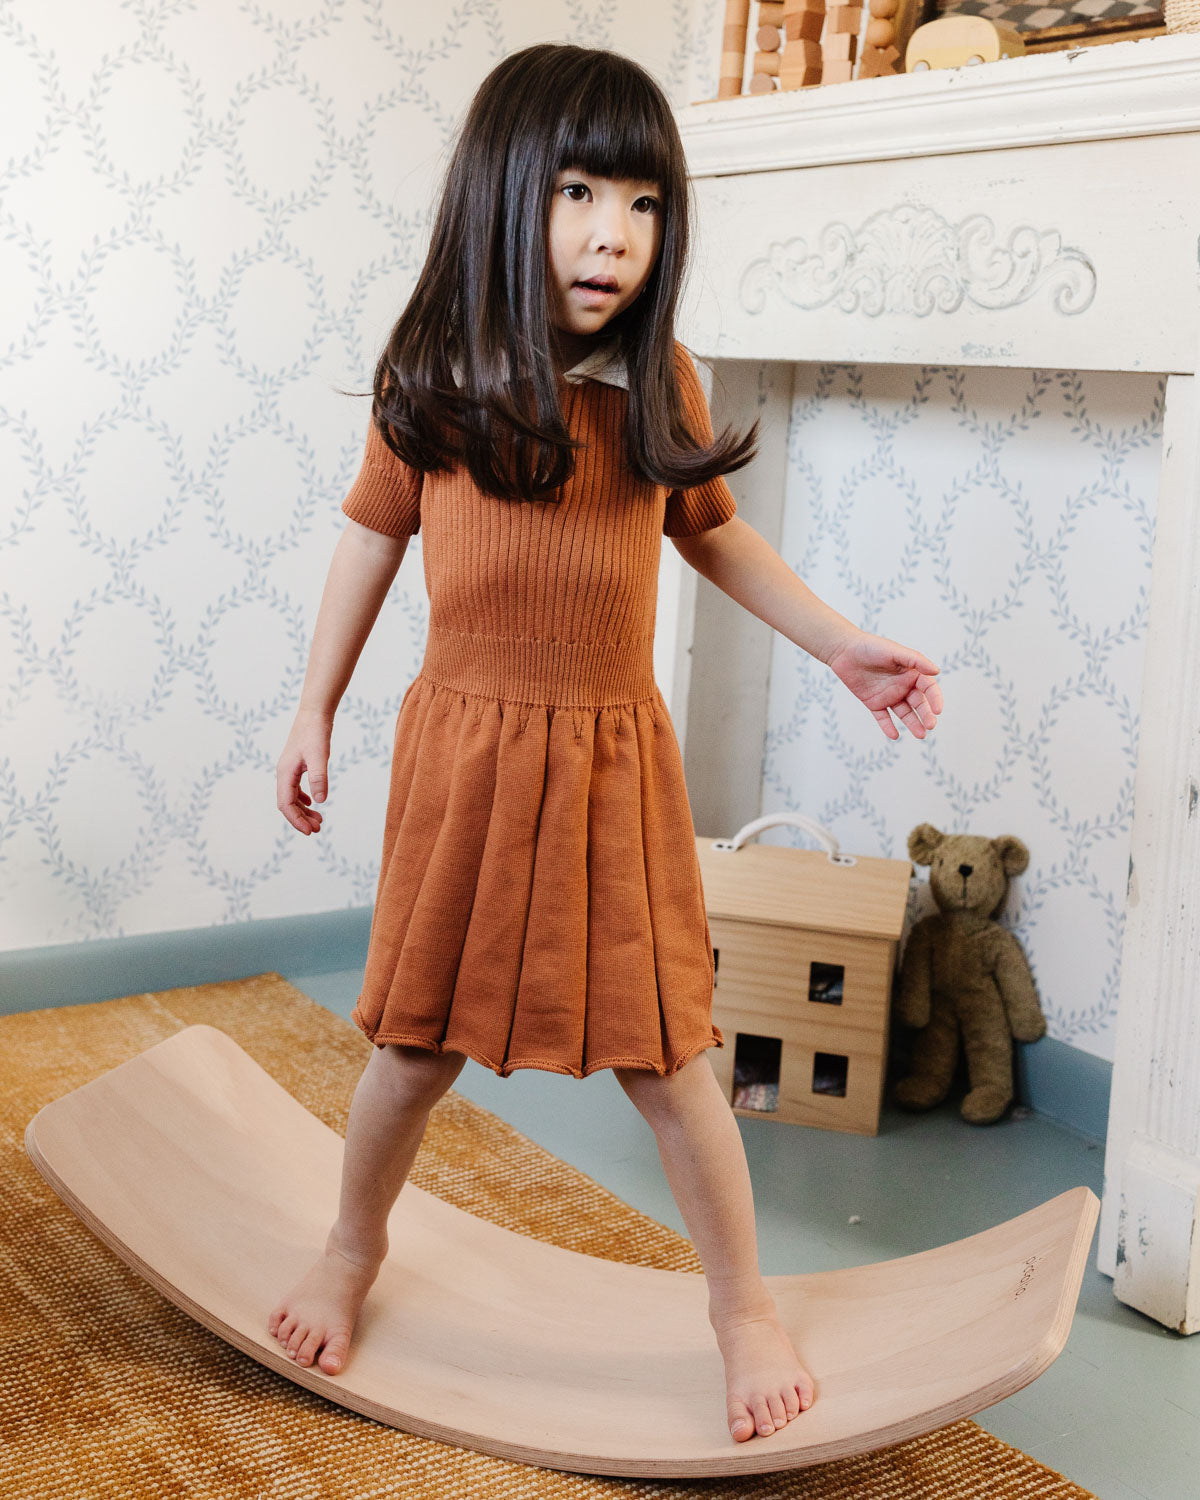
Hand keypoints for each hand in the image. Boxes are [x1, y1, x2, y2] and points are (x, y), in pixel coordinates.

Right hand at [277, 708, 332, 833]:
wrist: (314, 712)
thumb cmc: (315, 732)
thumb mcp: (320, 756)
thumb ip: (319, 778)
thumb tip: (320, 801)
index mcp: (285, 773)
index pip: (286, 804)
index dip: (297, 820)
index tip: (311, 831)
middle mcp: (284, 773)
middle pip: (288, 804)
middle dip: (301, 818)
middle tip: (318, 829)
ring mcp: (289, 769)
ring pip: (292, 797)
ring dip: (304, 810)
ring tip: (319, 820)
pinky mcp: (297, 765)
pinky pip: (296, 788)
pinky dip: (304, 799)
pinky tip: (314, 803)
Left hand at [824, 629, 942, 739]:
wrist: (844, 650)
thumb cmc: (871, 647)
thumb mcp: (895, 651)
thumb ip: (915, 660)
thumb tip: (937, 671)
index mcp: (911, 673)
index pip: (929, 688)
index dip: (935, 699)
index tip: (938, 710)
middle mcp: (903, 685)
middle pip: (918, 703)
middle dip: (926, 715)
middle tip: (930, 726)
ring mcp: (889, 695)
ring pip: (904, 713)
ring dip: (913, 724)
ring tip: (920, 735)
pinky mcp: (873, 703)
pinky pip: (883, 717)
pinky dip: (888, 727)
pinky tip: (894, 736)